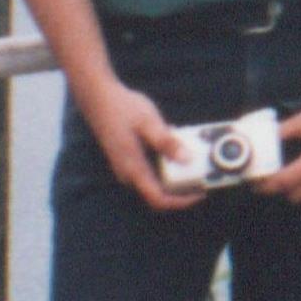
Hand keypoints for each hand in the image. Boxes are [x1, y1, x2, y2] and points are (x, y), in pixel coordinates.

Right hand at [76, 76, 206, 214]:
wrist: (98, 98)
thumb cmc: (122, 108)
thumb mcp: (148, 122)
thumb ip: (166, 142)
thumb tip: (186, 159)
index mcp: (133, 168)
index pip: (158, 198)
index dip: (181, 201)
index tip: (199, 194)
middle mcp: (128, 173)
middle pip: (158, 193)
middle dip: (182, 189)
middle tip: (203, 177)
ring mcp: (127, 168)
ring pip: (155, 182)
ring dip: (176, 176)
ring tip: (195, 161)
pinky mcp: (129, 160)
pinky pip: (151, 171)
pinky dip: (167, 166)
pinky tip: (178, 148)